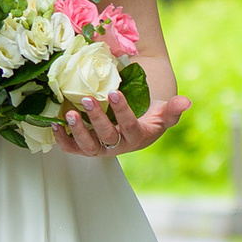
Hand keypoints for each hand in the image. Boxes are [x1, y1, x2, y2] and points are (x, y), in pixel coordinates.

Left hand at [60, 77, 187, 159]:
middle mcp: (118, 146)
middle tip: (87, 99)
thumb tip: (186, 101)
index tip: (115, 92)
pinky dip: (63, 140)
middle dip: (96, 118)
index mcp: (137, 137)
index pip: (129, 125)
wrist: (138, 127)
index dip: (122, 111)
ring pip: (88, 146)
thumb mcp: (164, 113)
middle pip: (106, 136)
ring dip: (77, 131)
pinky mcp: (87, 148)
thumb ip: (174, 109)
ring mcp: (101, 148)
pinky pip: (74, 149)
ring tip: (69, 114)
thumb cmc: (151, 117)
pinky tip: (55, 125)